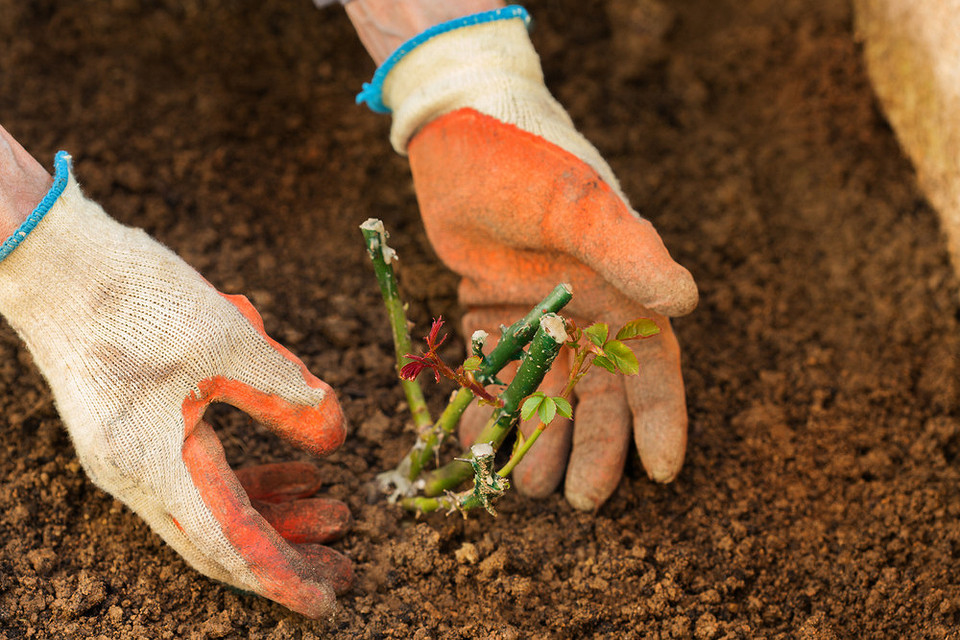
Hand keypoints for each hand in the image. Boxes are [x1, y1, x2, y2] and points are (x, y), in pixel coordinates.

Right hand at [0, 153, 350, 616]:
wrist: (57, 263)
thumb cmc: (138, 298)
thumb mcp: (231, 343)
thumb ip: (288, 396)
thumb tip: (337, 437)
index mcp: (155, 463)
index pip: (231, 543)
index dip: (284, 576)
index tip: (330, 600)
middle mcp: (136, 475)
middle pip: (222, 539)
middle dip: (287, 555)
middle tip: (346, 566)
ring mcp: (131, 456)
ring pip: (213, 509)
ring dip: (274, 515)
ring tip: (334, 511)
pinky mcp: (136, 433)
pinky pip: (199, 478)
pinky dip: (248, 482)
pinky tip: (296, 471)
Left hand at [376, 9, 697, 509]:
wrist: (459, 134)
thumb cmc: (527, 162)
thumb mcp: (578, 203)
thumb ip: (627, 249)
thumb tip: (688, 300)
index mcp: (622, 290)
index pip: (653, 366)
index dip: (661, 418)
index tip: (663, 471)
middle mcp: (587, 313)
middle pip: (600, 395)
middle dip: (595, 448)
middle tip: (582, 500)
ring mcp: (538, 320)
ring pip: (547, 394)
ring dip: (540, 438)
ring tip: (525, 482)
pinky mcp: (491, 318)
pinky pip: (496, 376)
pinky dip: (489, 408)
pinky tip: (475, 440)